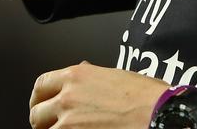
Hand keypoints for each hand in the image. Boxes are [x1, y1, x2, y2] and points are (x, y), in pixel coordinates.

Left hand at [28, 61, 168, 128]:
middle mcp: (67, 97)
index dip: (39, 97)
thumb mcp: (115, 75)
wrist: (159, 114)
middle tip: (52, 124)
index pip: (41, 85)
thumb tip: (82, 73)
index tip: (42, 103)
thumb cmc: (146, 96)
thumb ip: (91, 76)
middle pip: (37, 112)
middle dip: (43, 120)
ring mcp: (69, 122)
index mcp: (76, 76)